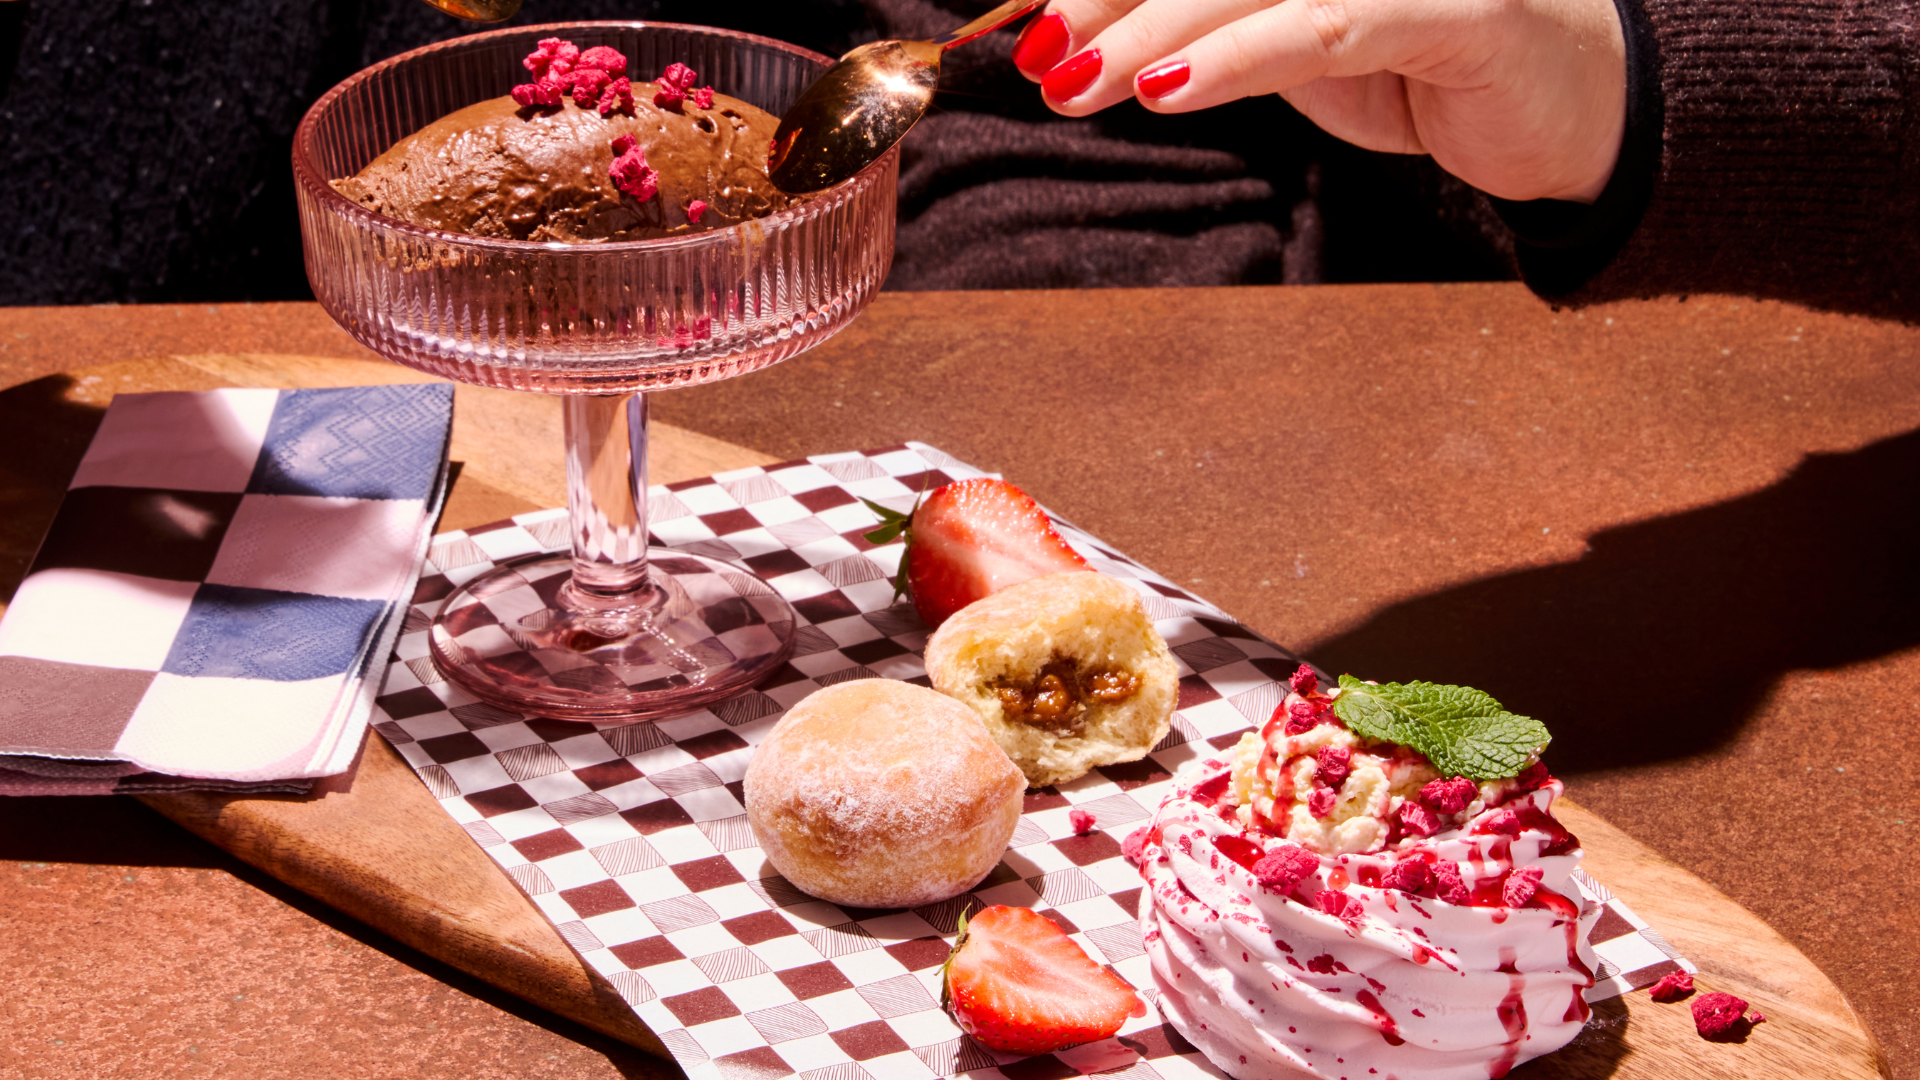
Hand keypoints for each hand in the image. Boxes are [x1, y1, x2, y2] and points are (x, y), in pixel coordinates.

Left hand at [1010, 0, 1626, 203]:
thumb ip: (1204, 18)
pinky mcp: (1453, 9)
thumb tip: (1077, 38)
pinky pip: (1321, 27)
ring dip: (1147, 30)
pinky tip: (1165, 88)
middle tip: (1036, 50)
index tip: (1025, 9)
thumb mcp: (1290, 32)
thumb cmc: (1417, 58)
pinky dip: (1233, 58)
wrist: (1563, 103)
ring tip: (1075, 81)